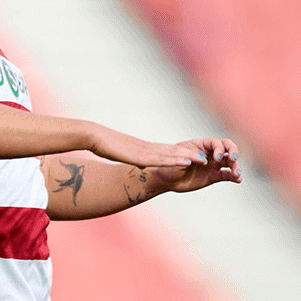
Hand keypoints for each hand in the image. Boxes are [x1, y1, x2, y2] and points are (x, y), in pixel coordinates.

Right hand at [87, 126, 203, 170]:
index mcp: (143, 148)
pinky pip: (162, 159)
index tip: (194, 157)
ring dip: (188, 158)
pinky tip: (187, 162)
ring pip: (171, 155)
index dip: (181, 154)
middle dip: (190, 155)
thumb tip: (140, 164)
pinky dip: (176, 161)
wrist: (94, 136)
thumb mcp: (121, 154)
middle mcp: (147, 148)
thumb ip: (132, 159)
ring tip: (203, 160)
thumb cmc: (102, 144)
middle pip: (173, 152)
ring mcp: (145, 151)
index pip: (166, 151)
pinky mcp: (141, 156)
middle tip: (207, 158)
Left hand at [149, 137, 241, 193]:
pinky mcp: (214, 176)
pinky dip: (234, 177)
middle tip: (233, 159)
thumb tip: (204, 159)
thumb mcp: (176, 159)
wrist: (165, 179)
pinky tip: (238, 180)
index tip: (216, 158)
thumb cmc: (168, 165)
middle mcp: (209, 153)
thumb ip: (189, 157)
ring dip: (236, 166)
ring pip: (230, 162)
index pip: (216, 142)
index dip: (219, 149)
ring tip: (237, 174)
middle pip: (227, 147)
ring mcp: (213, 164)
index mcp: (200, 145)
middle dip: (233, 151)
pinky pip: (227, 175)